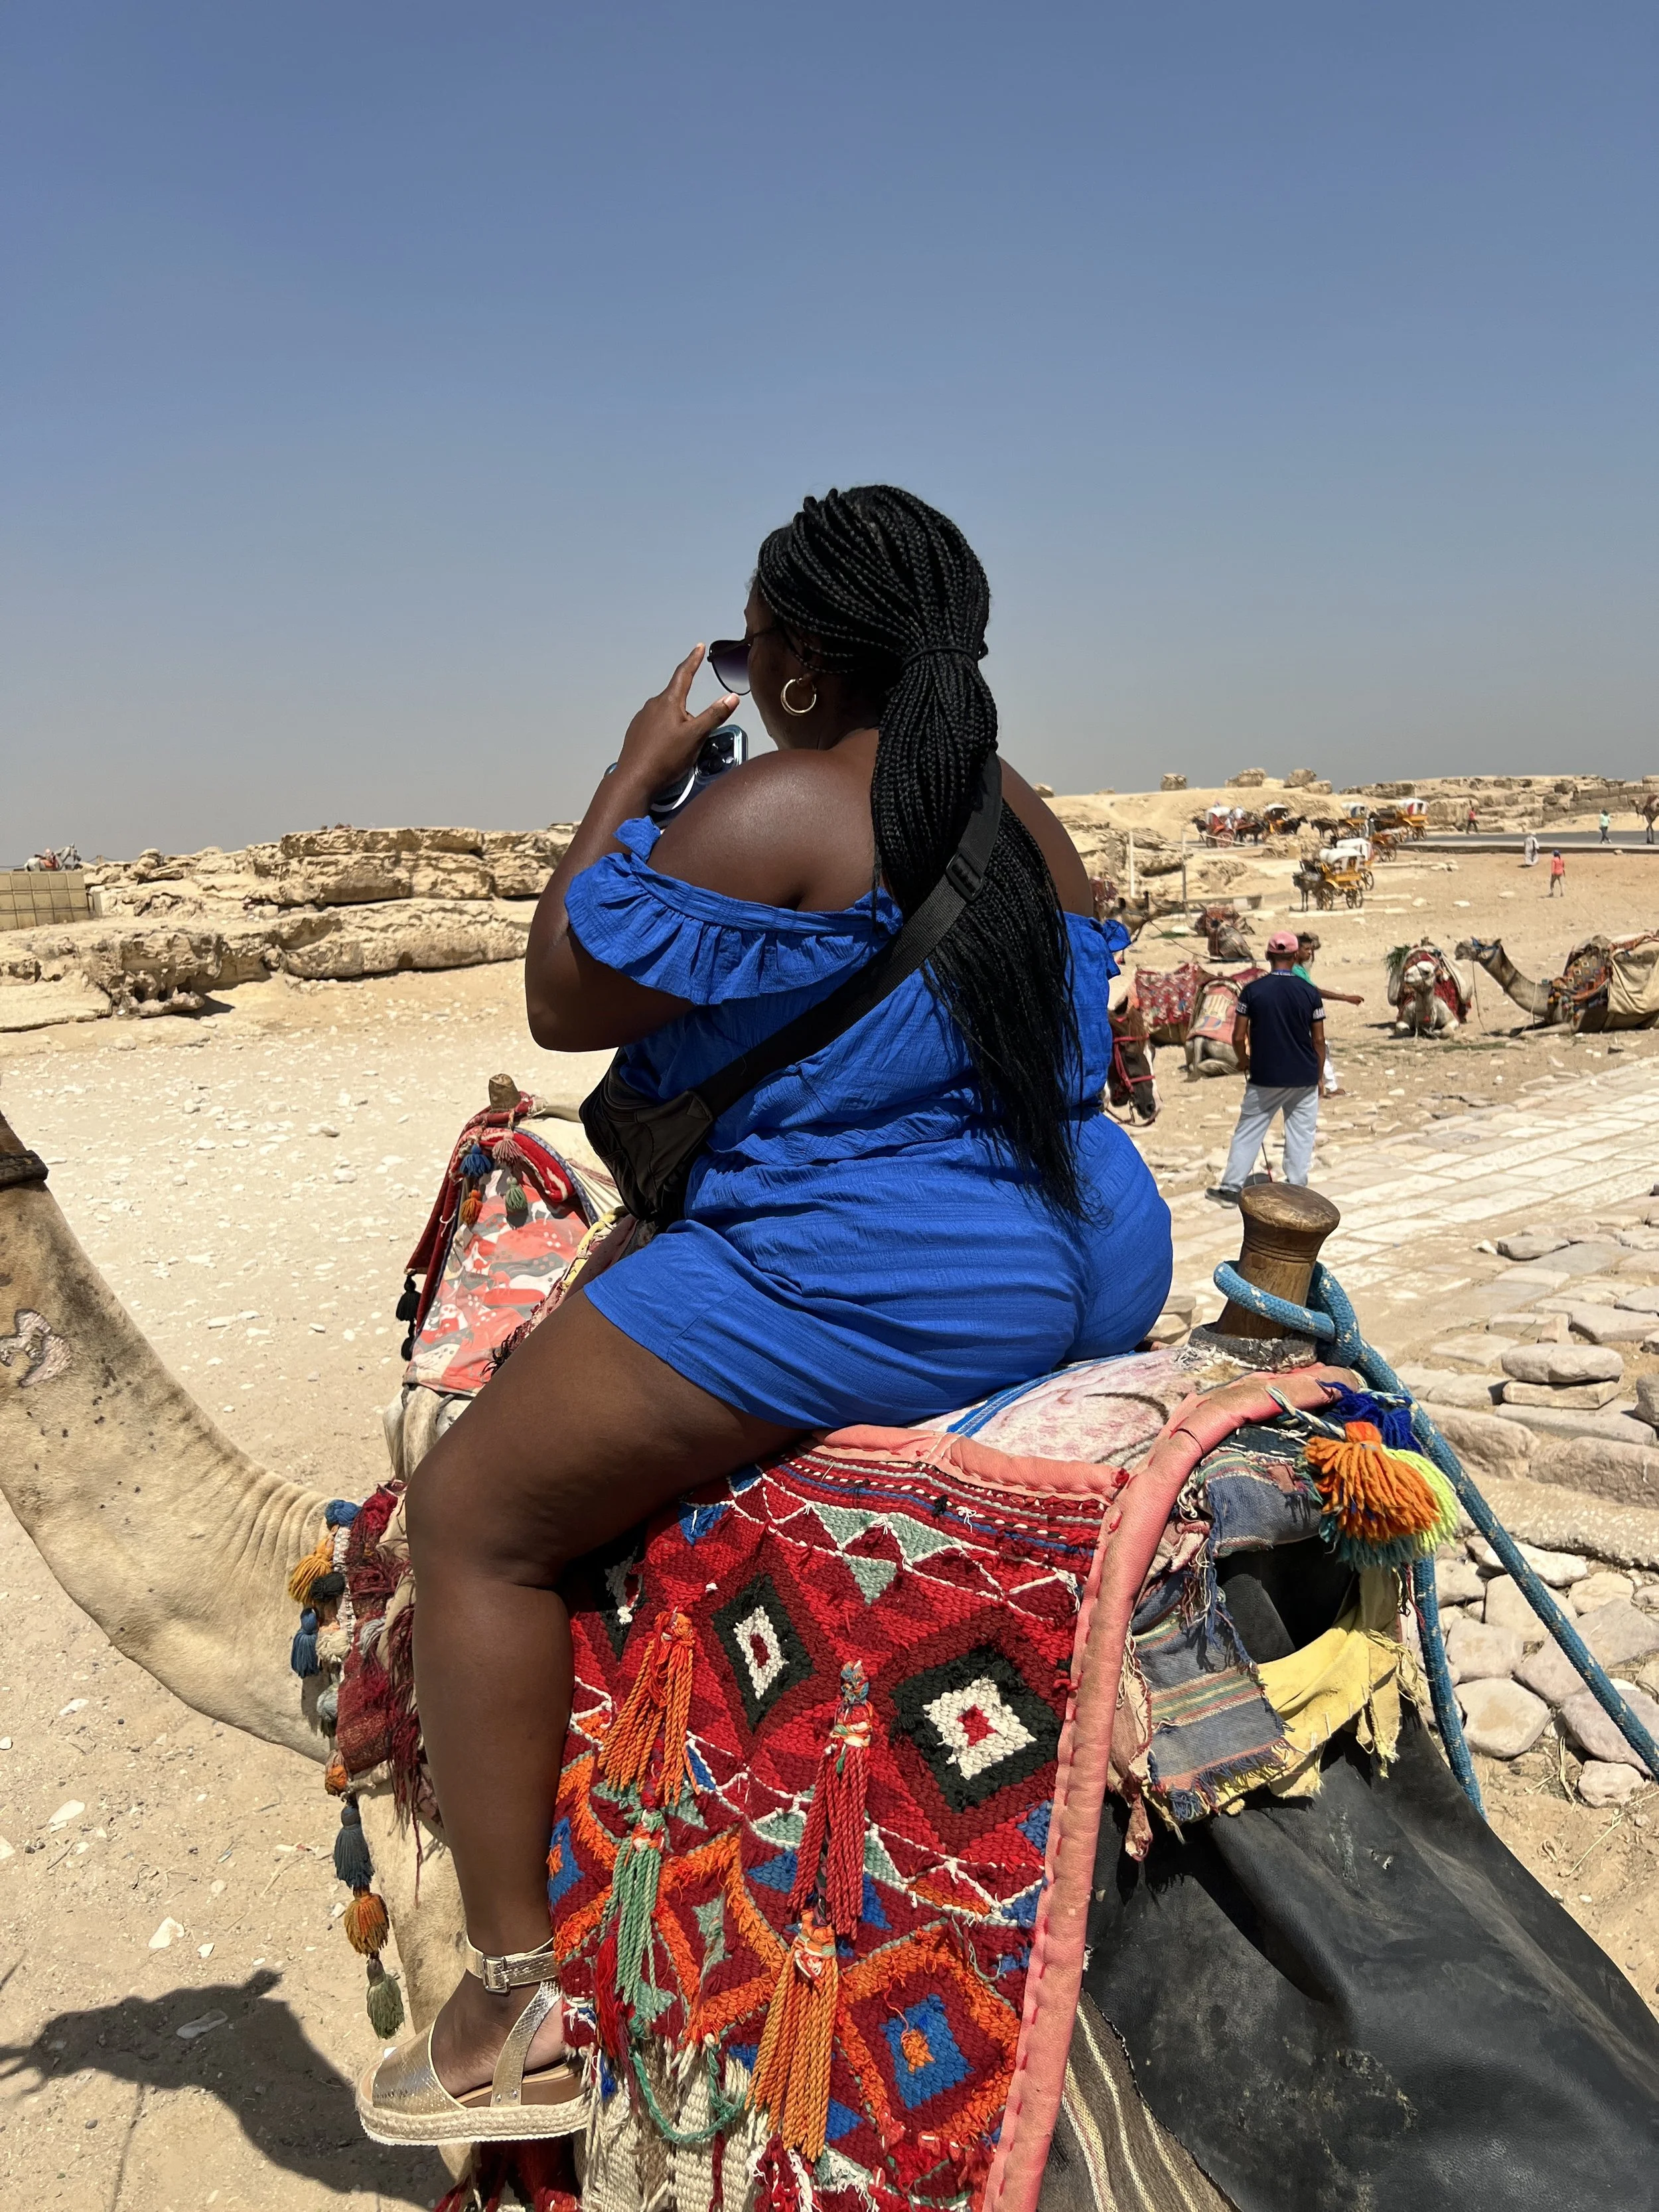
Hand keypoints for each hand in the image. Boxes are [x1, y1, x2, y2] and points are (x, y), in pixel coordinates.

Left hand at [615, 646, 739, 788]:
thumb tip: (732, 697)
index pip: (684, 674)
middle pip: (677, 699)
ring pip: (666, 714)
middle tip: (696, 734)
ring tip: (681, 747)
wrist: (634, 778)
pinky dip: (665, 734)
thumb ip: (715, 715)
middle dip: (689, 712)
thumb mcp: (696, 736)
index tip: (698, 647)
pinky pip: (656, 726)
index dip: (693, 660)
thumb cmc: (665, 758)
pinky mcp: (636, 732)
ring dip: (677, 724)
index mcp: (669, 702)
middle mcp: (653, 705)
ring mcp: (642, 719)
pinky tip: (667, 751)